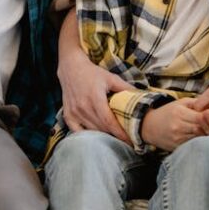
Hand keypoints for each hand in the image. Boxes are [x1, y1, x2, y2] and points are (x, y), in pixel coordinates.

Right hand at [58, 12, 131, 141]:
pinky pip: (78, 131)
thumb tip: (141, 96)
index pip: (109, 121)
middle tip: (125, 141)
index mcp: (95, 98)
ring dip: (103, 136)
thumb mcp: (111, 78)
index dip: (120, 133)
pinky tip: (96, 137)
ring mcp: (74, 112)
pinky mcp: (67, 115)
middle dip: (114, 136)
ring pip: (91, 131)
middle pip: (101, 128)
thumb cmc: (92, 73)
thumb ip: (125, 88)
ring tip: (114, 139)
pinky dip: (87, 135)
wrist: (71, 68)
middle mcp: (83, 107)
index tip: (130, 141)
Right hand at [140, 100, 203, 151]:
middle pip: (201, 129)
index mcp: (180, 113)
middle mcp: (178, 127)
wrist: (149, 126)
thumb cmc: (168, 112)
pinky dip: (201, 142)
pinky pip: (193, 145)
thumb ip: (197, 103)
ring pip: (199, 139)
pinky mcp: (177, 147)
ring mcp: (177, 139)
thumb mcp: (181, 103)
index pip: (201, 117)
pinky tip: (207, 139)